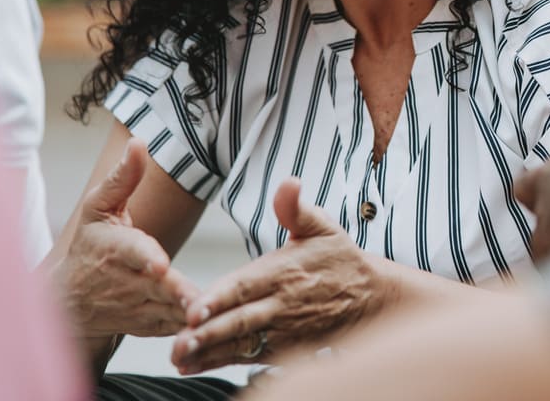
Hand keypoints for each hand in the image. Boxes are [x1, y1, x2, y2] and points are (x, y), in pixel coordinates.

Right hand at [55, 140, 199, 339]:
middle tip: (199, 299)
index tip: (159, 265)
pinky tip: (214, 325)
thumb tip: (140, 142)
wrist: (70, 301)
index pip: (132, 251)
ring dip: (189, 313)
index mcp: (114, 248)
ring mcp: (138, 306)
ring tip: (214, 313)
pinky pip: (174, 328)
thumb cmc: (90, 246)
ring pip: (169, 311)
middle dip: (177, 292)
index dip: (146, 257)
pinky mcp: (150, 324)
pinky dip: (190, 328)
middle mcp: (125, 281)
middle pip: (158, 287)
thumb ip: (124, 178)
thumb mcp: (99, 208)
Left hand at [172, 178, 391, 374]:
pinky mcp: (285, 348)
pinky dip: (223, 363)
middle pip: (241, 321)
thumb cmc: (339, 259)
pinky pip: (250, 358)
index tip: (195, 309)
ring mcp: (284, 330)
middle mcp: (282, 303)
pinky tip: (196, 365)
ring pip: (242, 344)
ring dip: (210, 353)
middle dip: (209, 333)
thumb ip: (296, 208)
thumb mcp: (323, 227)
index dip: (221, 298)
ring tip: (180, 359)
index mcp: (285, 271)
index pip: (248, 285)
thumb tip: (289, 183)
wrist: (371, 297)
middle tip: (178, 344)